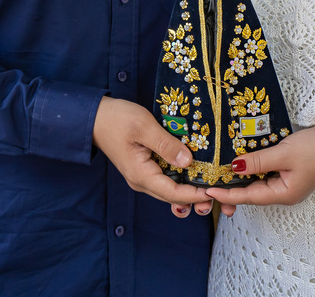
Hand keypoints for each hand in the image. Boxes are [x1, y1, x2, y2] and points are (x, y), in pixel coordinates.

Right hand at [92, 96, 210, 207]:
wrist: (95, 117)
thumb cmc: (117, 119)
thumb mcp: (144, 127)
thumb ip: (166, 144)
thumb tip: (188, 161)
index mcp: (141, 175)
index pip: (174, 193)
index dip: (196, 194)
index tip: (216, 190)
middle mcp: (142, 182)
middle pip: (174, 197)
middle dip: (197, 197)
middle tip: (220, 190)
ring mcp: (142, 177)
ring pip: (171, 190)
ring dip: (190, 190)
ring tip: (211, 184)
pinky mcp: (144, 169)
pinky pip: (166, 179)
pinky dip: (181, 179)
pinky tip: (194, 171)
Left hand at [206, 124, 314, 214]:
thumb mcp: (283, 154)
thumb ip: (258, 161)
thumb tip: (234, 167)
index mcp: (283, 194)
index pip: (248, 197)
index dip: (227, 193)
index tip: (207, 190)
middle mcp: (284, 192)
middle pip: (252, 192)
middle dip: (231, 187)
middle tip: (209, 180)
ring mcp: (288, 182)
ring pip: (259, 182)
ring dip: (242, 176)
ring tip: (220, 171)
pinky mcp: (291, 171)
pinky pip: (267, 173)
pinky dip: (254, 168)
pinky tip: (243, 160)